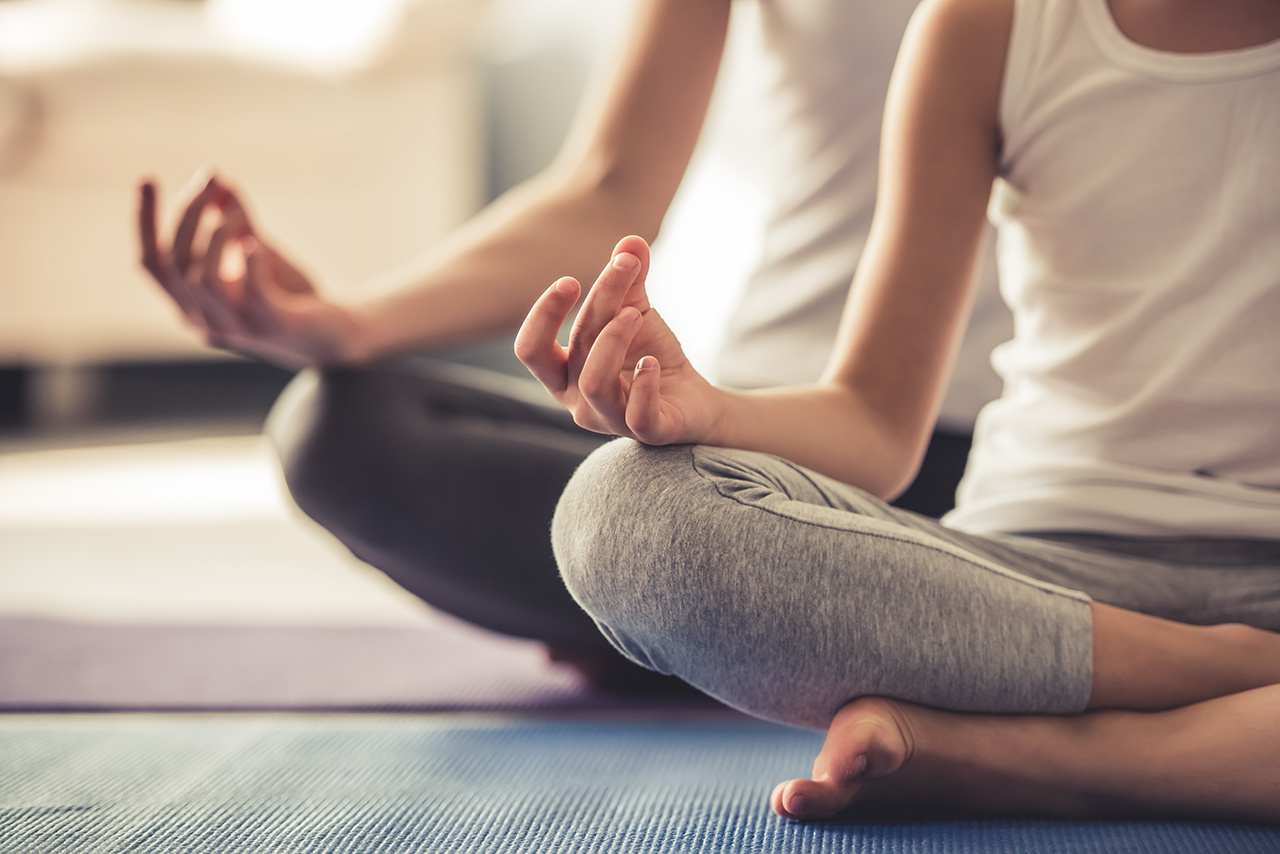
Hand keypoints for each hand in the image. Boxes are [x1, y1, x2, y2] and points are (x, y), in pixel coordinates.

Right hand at [138, 172, 364, 367]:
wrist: (339, 335)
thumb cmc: (293, 295)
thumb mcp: (259, 251)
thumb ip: (236, 221)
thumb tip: (217, 179)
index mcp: (192, 304)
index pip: (152, 263)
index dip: (145, 222)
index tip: (148, 178)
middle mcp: (204, 321)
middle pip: (174, 264)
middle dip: (188, 215)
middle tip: (211, 182)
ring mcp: (237, 329)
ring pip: (202, 278)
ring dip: (217, 235)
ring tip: (237, 213)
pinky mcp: (271, 327)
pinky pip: (250, 291)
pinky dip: (250, 261)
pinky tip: (257, 242)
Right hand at [515, 235, 721, 444]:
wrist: (693, 400)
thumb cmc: (650, 357)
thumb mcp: (635, 312)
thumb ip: (628, 280)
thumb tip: (631, 240)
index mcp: (563, 374)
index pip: (531, 349)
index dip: (544, 315)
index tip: (571, 281)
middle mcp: (578, 401)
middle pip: (572, 351)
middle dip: (595, 307)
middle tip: (621, 270)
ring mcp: (610, 420)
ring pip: (595, 383)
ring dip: (615, 339)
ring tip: (638, 314)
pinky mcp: (647, 432)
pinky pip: (637, 413)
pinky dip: (644, 383)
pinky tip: (653, 362)